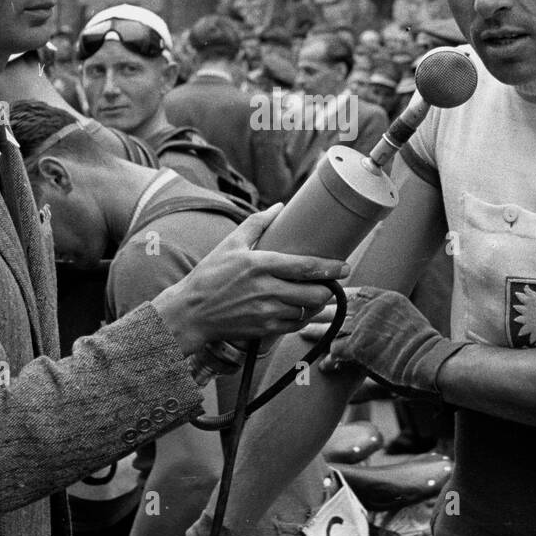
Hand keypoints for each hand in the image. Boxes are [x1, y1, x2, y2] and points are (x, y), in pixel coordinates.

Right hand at [151, 203, 348, 355]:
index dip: (330, 268)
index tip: (345, 266)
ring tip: (318, 295)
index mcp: (260, 264)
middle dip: (328, 289)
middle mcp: (266, 289)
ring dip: (317, 304)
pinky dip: (303, 318)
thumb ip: (257, 223)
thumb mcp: (230, 243)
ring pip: (307, 311)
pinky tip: (301, 309)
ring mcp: (266, 311)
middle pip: (313, 293)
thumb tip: (280, 206)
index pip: (305, 267)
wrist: (191, 312)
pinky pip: (295, 325)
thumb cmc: (210, 275)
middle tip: (331, 282)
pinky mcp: (264, 328)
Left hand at [320, 288, 466, 394]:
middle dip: (322, 313)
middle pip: (338, 306)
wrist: (431, 362)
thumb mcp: (406, 317)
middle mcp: (373, 306)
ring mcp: (364, 325)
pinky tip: (326, 365)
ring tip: (305, 334)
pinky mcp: (358, 346)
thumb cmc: (422, 347)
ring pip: (331, 326)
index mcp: (385, 297)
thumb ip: (386, 313)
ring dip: (317, 333)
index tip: (326, 301)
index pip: (354, 292)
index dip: (338, 297)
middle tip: (307, 316)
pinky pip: (335, 350)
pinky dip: (330, 359)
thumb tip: (371, 317)